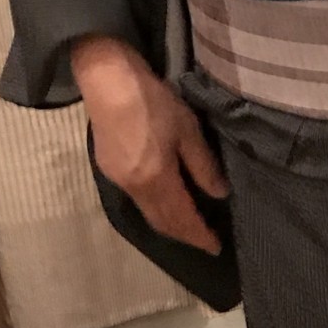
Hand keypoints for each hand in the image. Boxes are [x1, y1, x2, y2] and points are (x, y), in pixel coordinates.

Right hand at [72, 36, 228, 254]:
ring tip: (189, 227)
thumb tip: (219, 194)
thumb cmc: (153, 102)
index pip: (182, 218)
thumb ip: (203, 166)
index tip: (215, 247)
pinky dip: (156, 209)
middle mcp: (135, 188)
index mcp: (156, 179)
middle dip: (185, 236)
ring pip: (148, 213)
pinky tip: (166, 203)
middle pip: (162, 223)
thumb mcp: (188, 130)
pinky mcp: (108, 170)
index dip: (199, 235)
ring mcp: (118, 180)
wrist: (108, 81)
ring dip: (169, 225)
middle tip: (205, 241)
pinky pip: (137, 201)